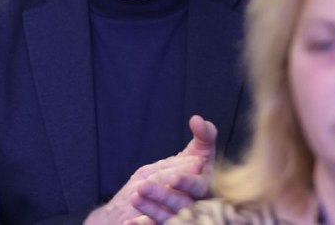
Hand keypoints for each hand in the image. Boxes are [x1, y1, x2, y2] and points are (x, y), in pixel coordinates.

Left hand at [85, 115, 216, 224]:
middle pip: (182, 204)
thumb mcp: (198, 151)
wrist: (172, 187)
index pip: (200, 187)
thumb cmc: (191, 167)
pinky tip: (129, 222)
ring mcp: (182, 217)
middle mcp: (197, 205)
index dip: (188, 183)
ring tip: (135, 197)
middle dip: (162, 195)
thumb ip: (203, 136)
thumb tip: (198, 119)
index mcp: (206, 186)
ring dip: (151, 209)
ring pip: (168, 217)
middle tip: (143, 187)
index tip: (173, 178)